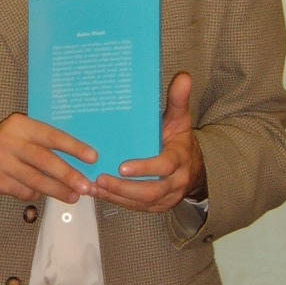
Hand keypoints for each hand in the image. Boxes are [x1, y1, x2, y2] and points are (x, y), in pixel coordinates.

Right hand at [0, 114, 96, 203]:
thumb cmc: (9, 141)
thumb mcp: (24, 132)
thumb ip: (46, 141)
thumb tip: (81, 158)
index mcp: (21, 126)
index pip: (51, 136)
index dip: (73, 147)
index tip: (92, 157)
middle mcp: (9, 142)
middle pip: (44, 160)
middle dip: (67, 175)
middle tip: (85, 186)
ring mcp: (0, 163)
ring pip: (35, 180)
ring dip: (57, 190)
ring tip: (73, 196)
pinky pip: (23, 191)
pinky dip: (36, 194)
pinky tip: (43, 194)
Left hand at [94, 72, 205, 213]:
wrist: (192, 167)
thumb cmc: (179, 139)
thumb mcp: (180, 119)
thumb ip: (178, 100)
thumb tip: (183, 77)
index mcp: (180, 159)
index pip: (164, 166)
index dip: (144, 168)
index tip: (122, 166)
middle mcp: (175, 182)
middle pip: (150, 191)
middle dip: (123, 187)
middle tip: (100, 179)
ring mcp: (165, 197)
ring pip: (140, 202)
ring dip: (116, 196)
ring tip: (94, 186)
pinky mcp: (155, 206)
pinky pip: (135, 207)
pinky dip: (116, 200)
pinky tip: (98, 192)